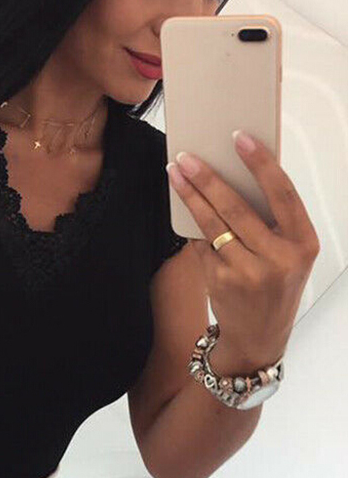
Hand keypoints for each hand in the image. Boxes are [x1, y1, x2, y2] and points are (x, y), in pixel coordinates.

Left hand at [166, 129, 319, 367]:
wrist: (259, 338)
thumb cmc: (273, 287)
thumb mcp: (287, 256)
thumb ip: (271, 224)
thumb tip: (232, 177)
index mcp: (303, 243)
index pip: (282, 193)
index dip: (260, 163)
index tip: (239, 139)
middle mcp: (279, 259)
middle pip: (237, 208)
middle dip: (208, 179)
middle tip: (187, 157)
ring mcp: (249, 273)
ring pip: (213, 225)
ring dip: (190, 197)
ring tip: (175, 175)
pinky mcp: (222, 283)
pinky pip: (202, 246)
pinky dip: (191, 226)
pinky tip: (181, 208)